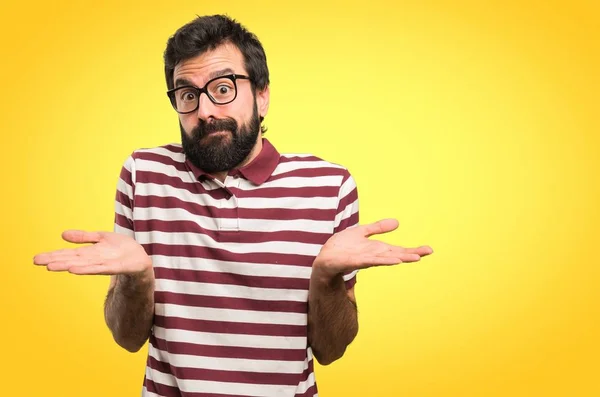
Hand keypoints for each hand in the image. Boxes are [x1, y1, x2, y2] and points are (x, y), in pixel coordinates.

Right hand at [33, 230, 151, 275]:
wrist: (141, 258)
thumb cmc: (121, 249)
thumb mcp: (102, 238)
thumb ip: (85, 237)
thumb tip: (63, 235)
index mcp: (90, 253)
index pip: (69, 254)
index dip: (53, 255)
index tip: (36, 258)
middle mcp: (94, 260)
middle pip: (72, 259)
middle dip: (56, 261)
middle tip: (37, 261)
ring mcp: (106, 264)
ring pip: (84, 265)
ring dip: (68, 266)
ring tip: (52, 267)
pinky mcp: (119, 267)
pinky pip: (103, 268)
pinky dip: (89, 269)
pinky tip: (76, 270)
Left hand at [313, 219, 432, 279]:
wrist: (325, 257)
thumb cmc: (342, 247)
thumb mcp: (362, 232)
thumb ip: (378, 228)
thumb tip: (397, 222)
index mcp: (378, 249)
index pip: (399, 250)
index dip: (413, 249)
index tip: (429, 250)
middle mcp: (374, 256)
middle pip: (396, 255)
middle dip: (411, 254)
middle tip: (427, 253)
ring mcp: (365, 259)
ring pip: (385, 259)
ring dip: (398, 258)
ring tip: (413, 258)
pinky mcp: (353, 262)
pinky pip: (368, 261)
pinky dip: (380, 260)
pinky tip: (391, 261)